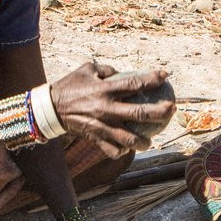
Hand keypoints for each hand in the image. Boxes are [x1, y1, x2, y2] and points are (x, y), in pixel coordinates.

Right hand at [49, 63, 173, 157]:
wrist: (49, 108)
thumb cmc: (69, 85)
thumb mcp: (87, 69)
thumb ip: (108, 70)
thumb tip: (124, 73)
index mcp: (105, 90)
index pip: (134, 83)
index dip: (152, 78)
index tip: (166, 75)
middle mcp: (106, 109)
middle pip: (139, 113)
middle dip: (159, 112)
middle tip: (172, 109)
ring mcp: (101, 126)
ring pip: (129, 139)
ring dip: (143, 142)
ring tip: (150, 141)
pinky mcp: (95, 138)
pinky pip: (111, 150)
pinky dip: (121, 151)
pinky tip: (127, 149)